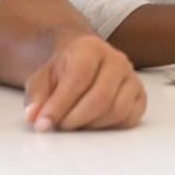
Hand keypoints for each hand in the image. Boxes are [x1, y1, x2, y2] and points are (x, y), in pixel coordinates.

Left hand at [22, 34, 144, 131]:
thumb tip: (34, 117)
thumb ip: (36, 96)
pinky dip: (110, 127)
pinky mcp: (140, 94)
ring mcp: (131, 76)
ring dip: (92, 125)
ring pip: (117, 110)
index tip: (44, 123)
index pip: (79, 77)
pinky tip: (93, 123)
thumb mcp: (42, 77)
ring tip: (74, 123)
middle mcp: (116, 59)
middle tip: (59, 126)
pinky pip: (131, 118)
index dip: (60, 104)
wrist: (83, 61)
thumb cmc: (63, 71)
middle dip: (75, 119)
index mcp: (90, 47)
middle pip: (100, 97)